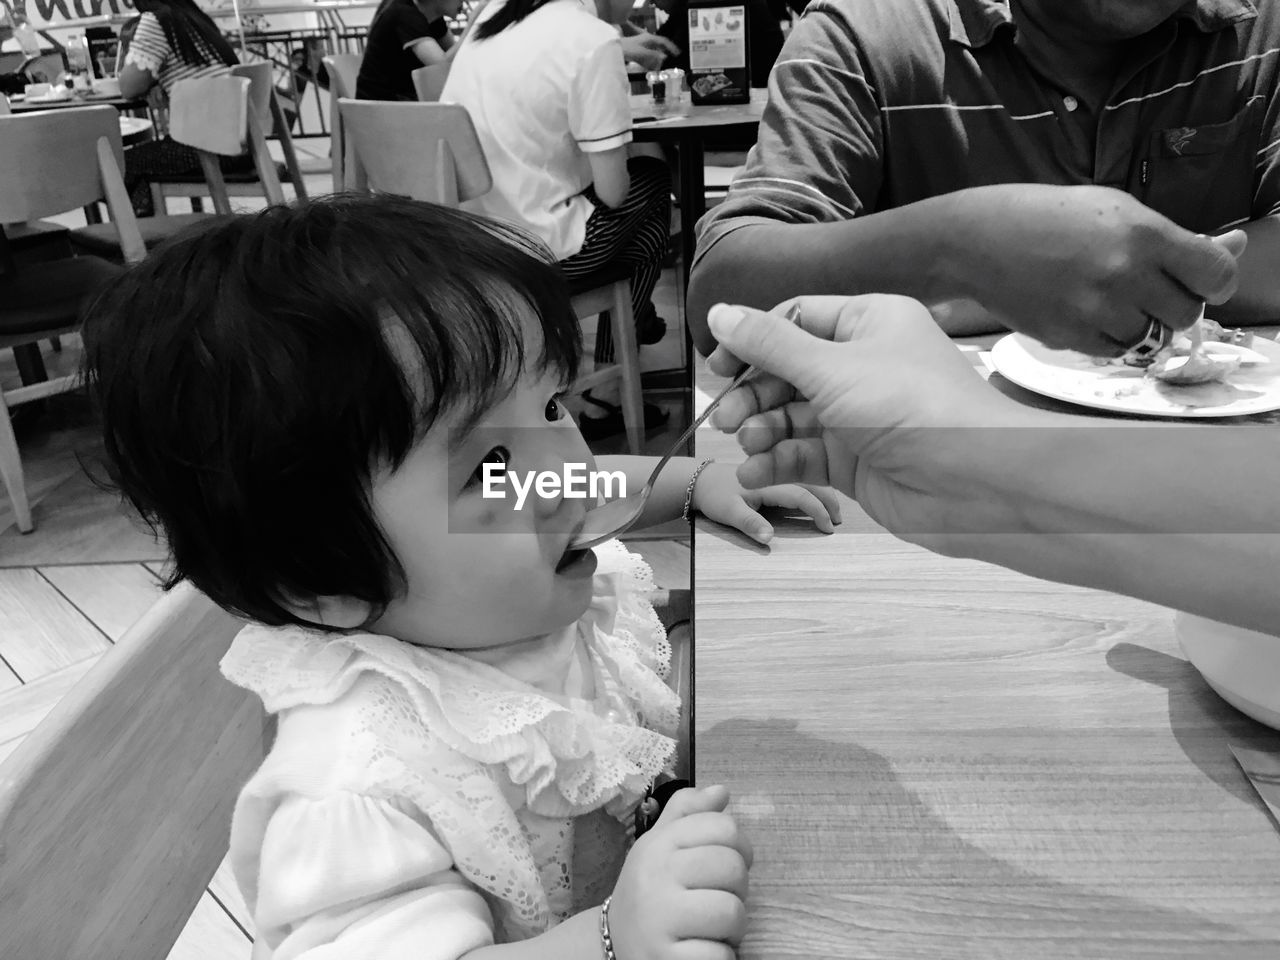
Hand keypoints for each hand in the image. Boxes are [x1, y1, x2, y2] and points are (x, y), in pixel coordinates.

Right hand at [609, 784, 751, 959]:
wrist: (613, 945)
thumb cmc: (648, 892)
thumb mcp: (659, 846)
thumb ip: (688, 815)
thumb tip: (722, 791)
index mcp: (658, 845)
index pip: (723, 828)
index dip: (740, 847)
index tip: (727, 866)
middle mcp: (655, 876)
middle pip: (732, 868)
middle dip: (738, 890)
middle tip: (718, 900)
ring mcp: (659, 920)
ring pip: (732, 912)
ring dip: (733, 928)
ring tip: (712, 929)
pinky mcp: (666, 959)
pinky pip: (720, 955)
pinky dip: (721, 956)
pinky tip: (702, 951)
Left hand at [620, 32, 679, 72]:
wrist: (612, 51)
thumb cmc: (627, 50)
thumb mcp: (642, 54)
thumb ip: (654, 57)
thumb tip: (665, 59)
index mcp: (649, 39)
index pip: (664, 42)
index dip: (671, 47)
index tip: (678, 54)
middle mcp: (645, 41)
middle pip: (658, 48)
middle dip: (664, 56)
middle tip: (670, 64)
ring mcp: (640, 47)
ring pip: (652, 54)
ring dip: (657, 62)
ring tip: (661, 70)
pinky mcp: (635, 54)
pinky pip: (645, 59)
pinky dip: (649, 64)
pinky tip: (650, 71)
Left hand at [691, 461, 840, 543]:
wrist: (699, 480)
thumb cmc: (713, 495)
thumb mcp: (728, 511)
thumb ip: (749, 523)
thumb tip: (770, 539)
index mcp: (769, 480)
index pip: (802, 494)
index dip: (818, 511)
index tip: (830, 528)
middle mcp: (776, 473)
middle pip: (811, 483)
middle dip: (829, 500)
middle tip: (840, 520)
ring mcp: (775, 474)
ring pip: (807, 480)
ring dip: (823, 494)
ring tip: (834, 512)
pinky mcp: (773, 477)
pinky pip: (798, 481)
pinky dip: (813, 491)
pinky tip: (817, 503)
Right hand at [705, 296, 1030, 544]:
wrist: (976, 482)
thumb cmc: (916, 409)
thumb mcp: (831, 368)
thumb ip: (769, 344)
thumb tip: (720, 312)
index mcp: (868, 323)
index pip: (794, 320)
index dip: (753, 341)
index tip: (719, 366)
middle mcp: (863, 365)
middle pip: (786, 371)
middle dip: (753, 394)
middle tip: (727, 418)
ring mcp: (859, 416)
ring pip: (791, 416)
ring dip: (762, 431)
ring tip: (748, 445)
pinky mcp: (856, 461)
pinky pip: (804, 454)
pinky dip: (777, 463)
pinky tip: (755, 474)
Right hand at [950, 184, 1246, 354]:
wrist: (976, 241)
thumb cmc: (1047, 217)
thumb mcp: (1114, 210)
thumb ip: (1172, 237)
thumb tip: (1232, 250)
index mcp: (1142, 233)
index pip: (1215, 275)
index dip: (1214, 284)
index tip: (1200, 283)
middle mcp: (1123, 274)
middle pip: (1185, 315)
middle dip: (1171, 306)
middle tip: (1143, 290)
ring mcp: (1094, 310)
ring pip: (1148, 339)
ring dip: (1135, 324)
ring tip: (1103, 299)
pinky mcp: (1068, 337)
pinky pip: (1110, 352)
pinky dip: (1104, 337)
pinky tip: (1079, 310)